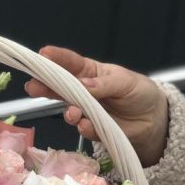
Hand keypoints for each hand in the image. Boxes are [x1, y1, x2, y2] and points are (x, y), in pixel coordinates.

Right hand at [25, 46, 168, 166]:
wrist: (152, 121)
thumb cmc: (139, 93)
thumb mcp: (126, 82)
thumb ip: (104, 84)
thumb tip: (83, 84)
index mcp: (91, 72)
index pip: (71, 63)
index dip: (56, 58)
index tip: (42, 54)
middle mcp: (83, 91)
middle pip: (60, 88)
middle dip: (45, 86)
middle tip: (32, 86)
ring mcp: (86, 111)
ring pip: (69, 110)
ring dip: (68, 112)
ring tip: (73, 114)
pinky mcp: (92, 129)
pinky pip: (83, 128)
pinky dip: (84, 127)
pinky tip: (87, 125)